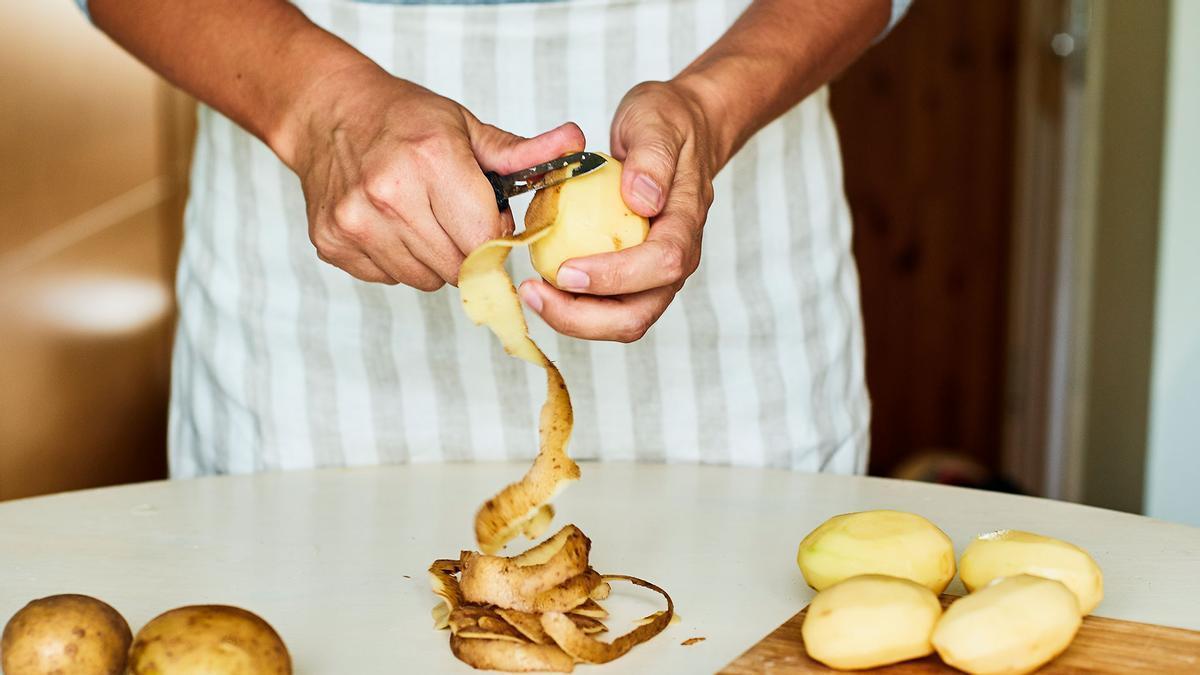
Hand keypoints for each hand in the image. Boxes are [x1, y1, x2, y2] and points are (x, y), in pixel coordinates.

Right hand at [287, 62, 583, 288]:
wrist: (327, 114)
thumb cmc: (404, 119)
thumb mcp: (466, 127)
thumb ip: (522, 152)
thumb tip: (577, 144)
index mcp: (431, 161)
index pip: (486, 240)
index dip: (497, 239)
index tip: (493, 225)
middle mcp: (389, 194)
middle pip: (458, 267)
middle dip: (468, 252)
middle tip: (455, 218)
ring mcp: (356, 223)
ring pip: (425, 280)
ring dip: (434, 259)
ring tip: (421, 218)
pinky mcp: (333, 244)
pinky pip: (390, 278)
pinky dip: (398, 260)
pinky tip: (391, 224)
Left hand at [517, 79, 717, 341]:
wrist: (679, 132)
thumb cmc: (668, 125)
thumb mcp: (657, 122)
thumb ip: (652, 158)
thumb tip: (642, 199)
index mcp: (686, 224)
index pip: (662, 264)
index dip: (615, 276)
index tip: (566, 271)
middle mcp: (675, 260)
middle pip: (638, 315)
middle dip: (584, 318)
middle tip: (534, 294)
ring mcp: (654, 275)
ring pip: (619, 322)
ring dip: (572, 318)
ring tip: (531, 293)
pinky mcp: (632, 277)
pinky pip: (603, 307)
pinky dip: (571, 306)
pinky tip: (539, 285)